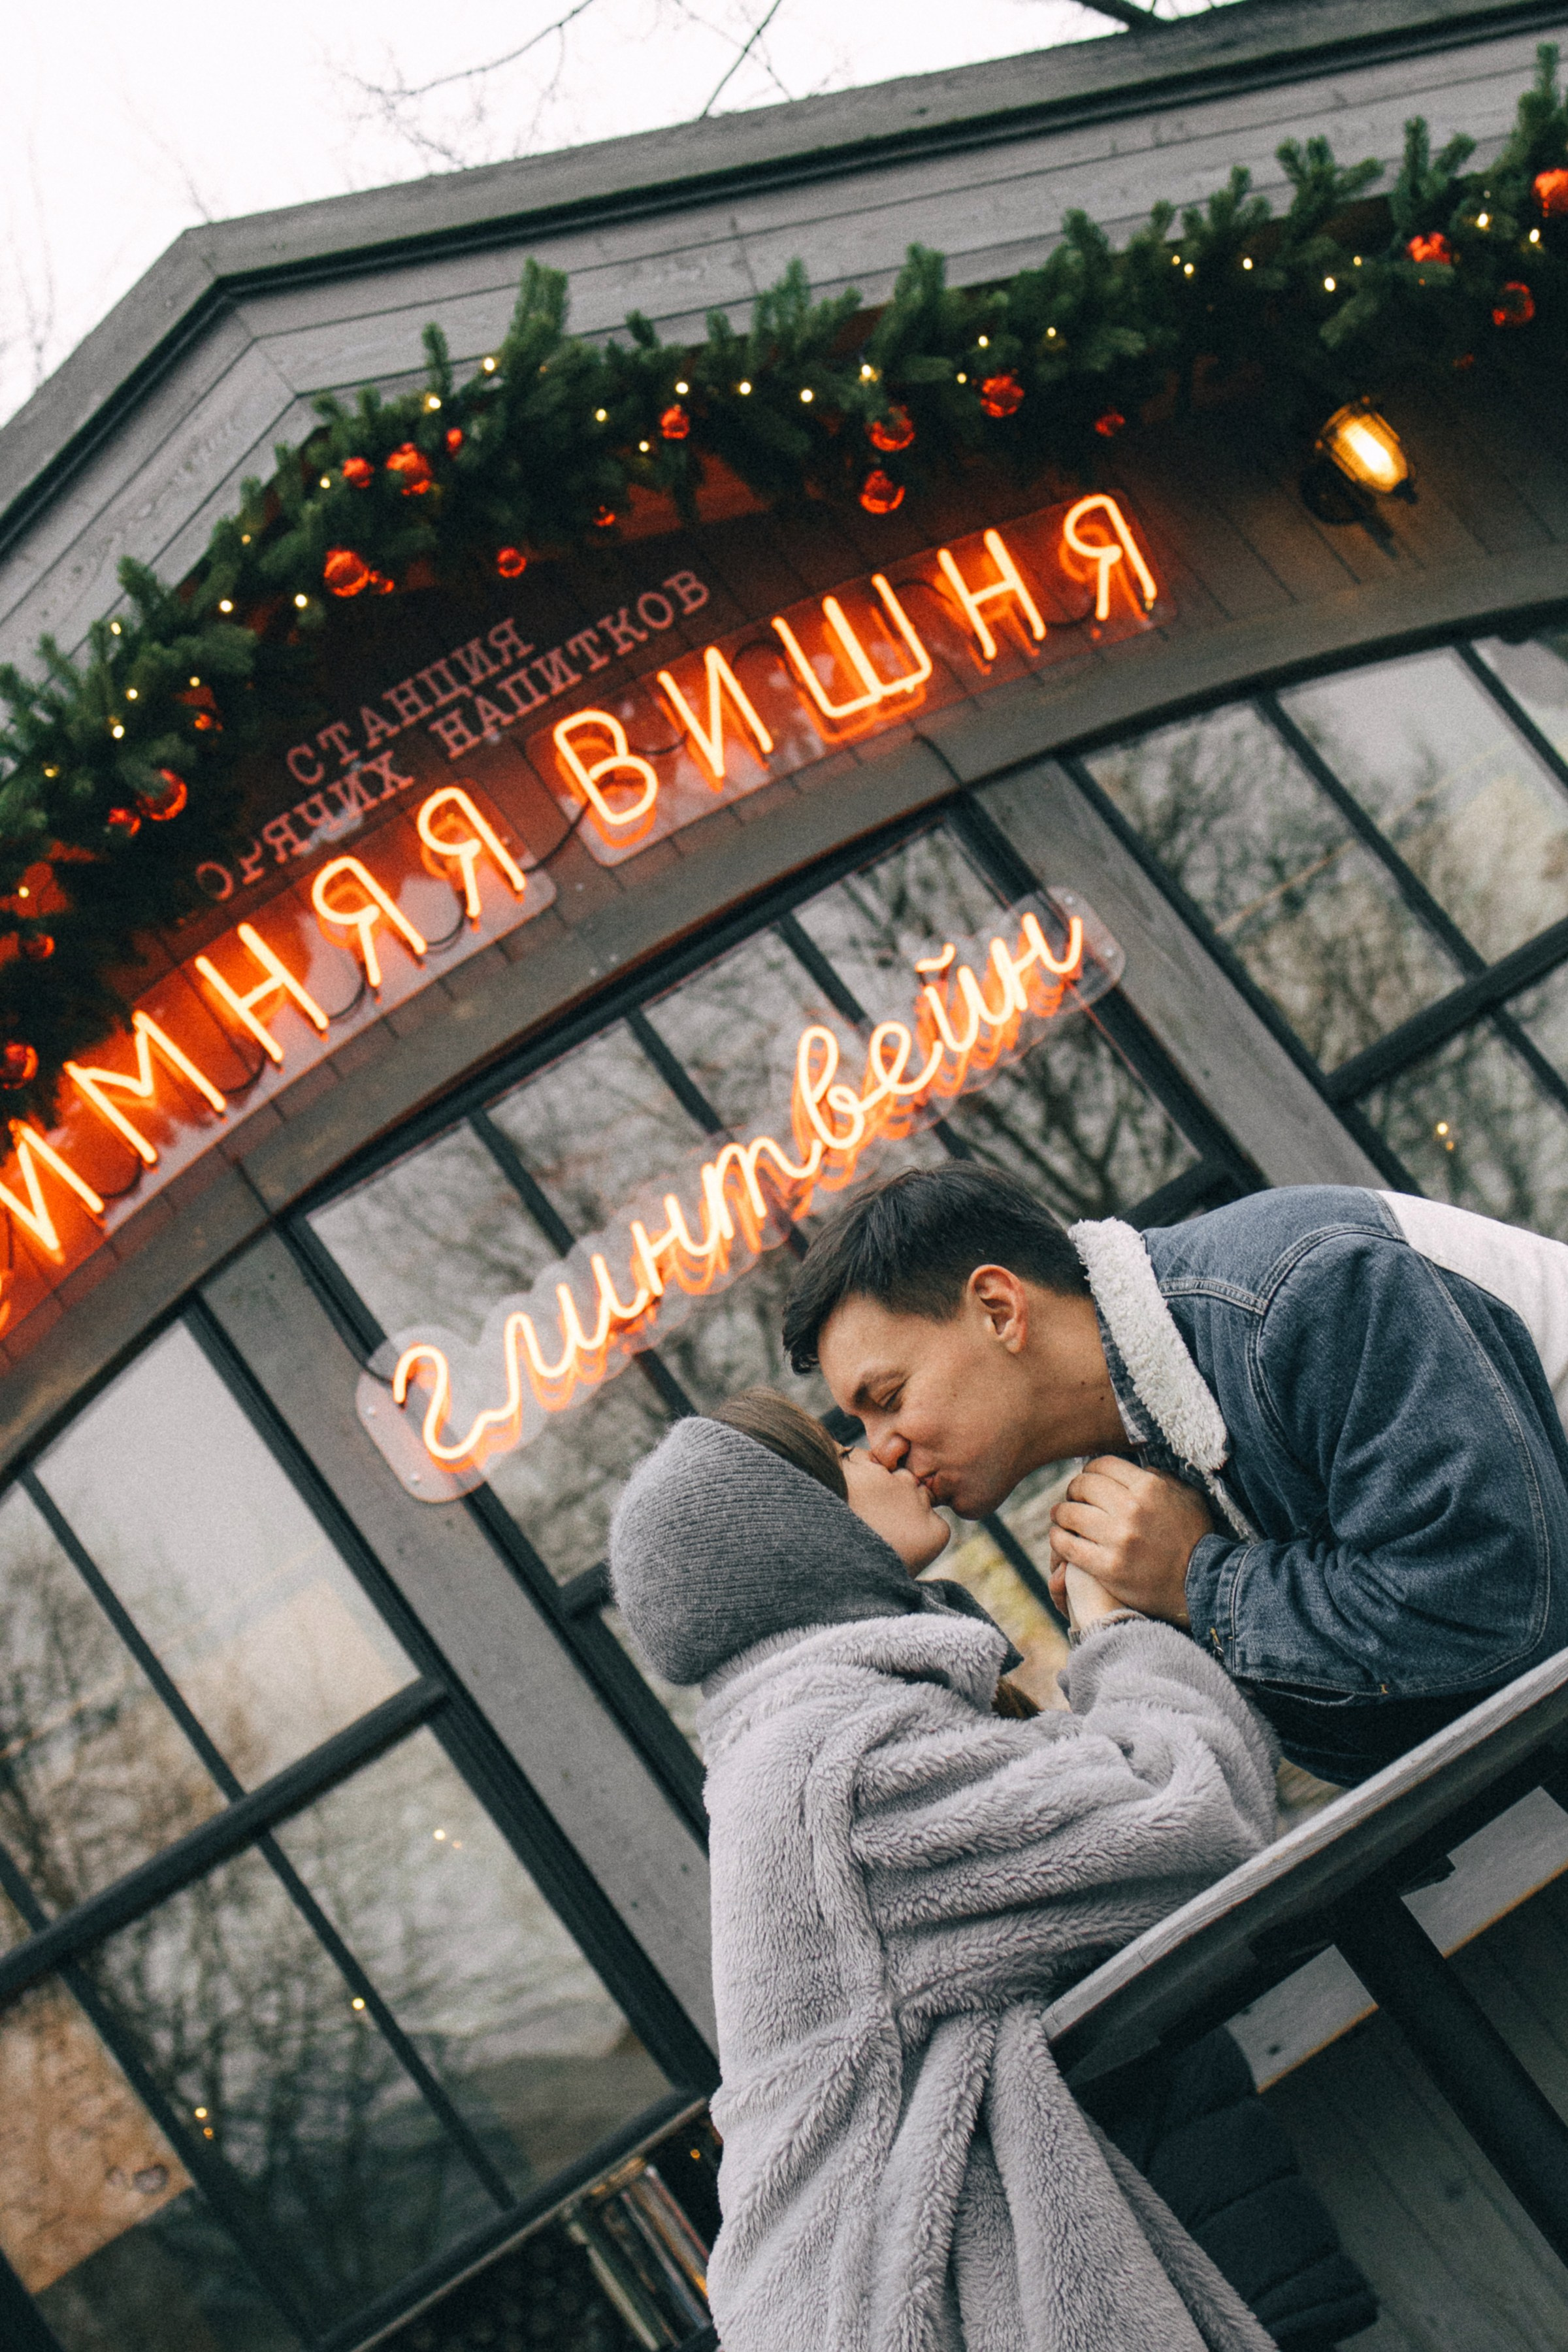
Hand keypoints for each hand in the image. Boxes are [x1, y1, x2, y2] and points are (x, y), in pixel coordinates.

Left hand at [1048, 1458, 1212, 1625]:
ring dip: (1061, 1514)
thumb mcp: (1188, 1498)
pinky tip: (1060, 1538)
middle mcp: (1131, 1508)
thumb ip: (1163, 1478)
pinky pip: (1068, 1545)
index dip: (1090, 1471)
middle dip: (1073, 1490)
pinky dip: (1058, 1539)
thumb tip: (1139, 1468)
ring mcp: (1118, 1539)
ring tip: (1061, 1518)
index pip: (1102, 1465)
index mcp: (1149, 1487)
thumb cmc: (1194, 1539)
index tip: (1088, 1481)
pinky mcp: (1107, 1566)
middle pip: (1082, 1485)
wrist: (1200, 1586)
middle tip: (1073, 1499)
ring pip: (1070, 1513)